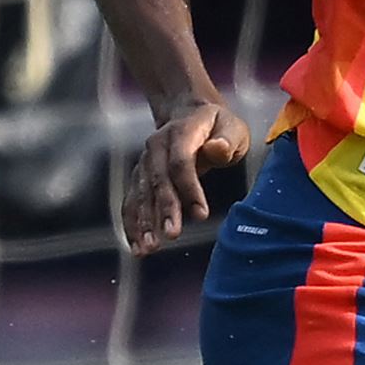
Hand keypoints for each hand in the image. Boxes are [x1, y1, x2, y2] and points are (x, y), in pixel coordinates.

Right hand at [121, 101, 250, 254]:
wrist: (189, 115)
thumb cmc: (218, 127)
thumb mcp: (232, 127)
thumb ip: (227, 139)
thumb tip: (217, 149)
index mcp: (181, 131)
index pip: (181, 162)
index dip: (190, 188)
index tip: (201, 215)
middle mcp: (156, 146)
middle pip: (158, 180)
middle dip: (164, 210)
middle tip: (171, 235)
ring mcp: (145, 161)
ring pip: (140, 194)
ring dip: (143, 222)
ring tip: (148, 249)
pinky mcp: (140, 176)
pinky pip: (132, 201)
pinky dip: (133, 224)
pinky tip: (137, 246)